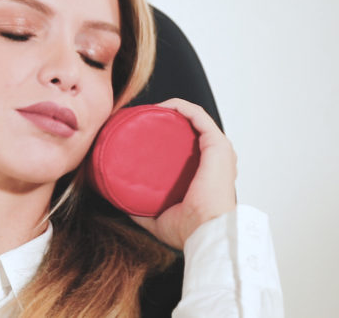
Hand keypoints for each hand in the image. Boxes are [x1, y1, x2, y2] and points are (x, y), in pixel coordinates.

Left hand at [129, 98, 236, 249]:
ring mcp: (219, 150)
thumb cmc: (190, 230)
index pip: (193, 148)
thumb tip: (120, 203)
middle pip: (193, 131)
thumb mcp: (158, 219)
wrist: (206, 233)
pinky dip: (180, 106)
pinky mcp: (217, 144)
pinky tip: (162, 106)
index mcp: (209, 175)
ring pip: (195, 119)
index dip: (171, 137)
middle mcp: (217, 160)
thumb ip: (141, 210)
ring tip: (150, 110)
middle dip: (169, 121)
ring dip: (173, 110)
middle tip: (144, 120)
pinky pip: (199, 115)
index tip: (148, 132)